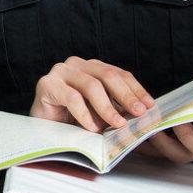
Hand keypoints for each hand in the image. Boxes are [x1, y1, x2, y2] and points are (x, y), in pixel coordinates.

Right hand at [30, 57, 152, 129]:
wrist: (42, 128)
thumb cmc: (72, 120)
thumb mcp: (100, 112)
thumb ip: (117, 108)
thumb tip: (143, 113)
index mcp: (92, 67)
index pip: (119, 73)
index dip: (136, 89)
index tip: (150, 105)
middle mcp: (77, 64)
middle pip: (108, 75)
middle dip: (126, 96)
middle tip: (138, 113)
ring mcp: (60, 72)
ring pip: (91, 85)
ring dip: (107, 107)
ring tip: (117, 124)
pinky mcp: (47, 84)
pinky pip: (71, 97)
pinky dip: (85, 114)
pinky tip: (93, 128)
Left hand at [136, 115, 192, 162]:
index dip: (189, 137)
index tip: (178, 122)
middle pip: (178, 154)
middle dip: (162, 142)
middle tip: (149, 127)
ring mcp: (183, 148)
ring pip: (163, 153)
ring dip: (147, 143)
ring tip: (134, 130)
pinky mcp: (171, 143)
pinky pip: (156, 146)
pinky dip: (143, 139)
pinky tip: (132, 129)